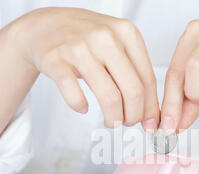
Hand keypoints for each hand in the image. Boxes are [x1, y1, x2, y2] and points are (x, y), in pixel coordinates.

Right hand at [11, 8, 158, 129]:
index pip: (147, 79)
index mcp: (126, 32)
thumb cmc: (88, 41)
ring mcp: (78, 48)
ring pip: (109, 97)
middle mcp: (104, 37)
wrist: (46, 26)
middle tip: (127, 123)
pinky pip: (75, 96)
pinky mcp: (55, 60)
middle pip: (132, 91)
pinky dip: (81, 107)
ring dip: (113, 119)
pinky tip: (83, 107)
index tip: (148, 123)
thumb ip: (135, 74)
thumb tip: (152, 116)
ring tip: (111, 122)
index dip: (150, 107)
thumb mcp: (117, 46)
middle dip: (133, 116)